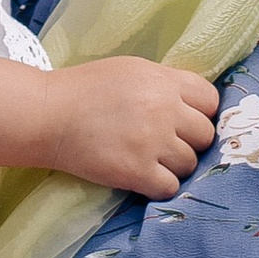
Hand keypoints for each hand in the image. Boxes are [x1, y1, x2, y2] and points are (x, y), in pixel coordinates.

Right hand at [40, 57, 221, 198]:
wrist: (48, 115)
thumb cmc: (85, 89)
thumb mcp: (131, 70)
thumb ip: (165, 83)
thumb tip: (195, 103)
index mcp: (163, 81)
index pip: (210, 100)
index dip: (201, 112)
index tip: (186, 120)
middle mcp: (163, 110)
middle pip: (205, 135)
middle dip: (190, 141)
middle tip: (167, 143)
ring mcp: (151, 142)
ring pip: (190, 164)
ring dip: (174, 165)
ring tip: (151, 160)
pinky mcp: (136, 171)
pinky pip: (170, 187)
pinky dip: (159, 185)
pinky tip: (143, 176)